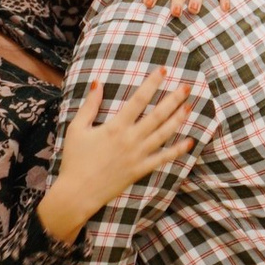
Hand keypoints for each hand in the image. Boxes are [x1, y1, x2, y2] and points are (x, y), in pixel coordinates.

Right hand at [39, 71, 194, 243]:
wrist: (78, 193)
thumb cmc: (74, 160)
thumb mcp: (77, 129)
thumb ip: (89, 106)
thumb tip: (97, 83)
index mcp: (115, 127)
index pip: (139, 100)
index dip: (152, 84)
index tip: (163, 71)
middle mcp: (130, 139)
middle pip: (157, 115)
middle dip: (173, 99)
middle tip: (186, 87)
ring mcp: (138, 156)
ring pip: (164, 134)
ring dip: (178, 119)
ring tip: (190, 106)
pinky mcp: (140, 170)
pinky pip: (163, 158)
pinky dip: (177, 150)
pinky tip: (189, 142)